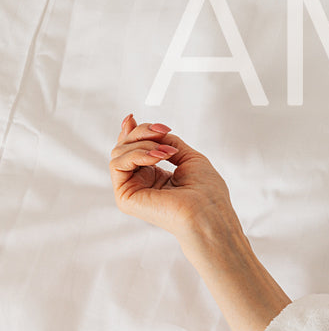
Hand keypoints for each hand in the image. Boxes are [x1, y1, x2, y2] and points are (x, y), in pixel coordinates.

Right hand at [109, 114, 236, 240]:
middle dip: (143, 132)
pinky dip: (138, 153)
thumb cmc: (207, 192)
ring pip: (119, 153)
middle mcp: (141, 182)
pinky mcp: (125, 196)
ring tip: (166, 151)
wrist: (208, 213)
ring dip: (144, 144)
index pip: (134, 150)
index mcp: (155, 176)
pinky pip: (118, 164)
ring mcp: (131, 190)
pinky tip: (159, 156)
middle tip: (163, 130)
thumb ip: (167, 142)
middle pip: (125, 147)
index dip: (132, 132)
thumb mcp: (188, 157)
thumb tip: (153, 131)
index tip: (132, 117)